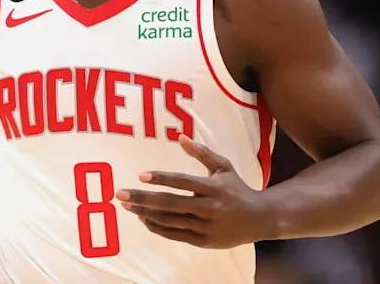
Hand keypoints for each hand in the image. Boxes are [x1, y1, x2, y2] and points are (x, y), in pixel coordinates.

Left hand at [116, 135, 270, 248]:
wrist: (259, 219)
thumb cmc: (237, 189)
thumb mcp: (223, 167)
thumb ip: (202, 153)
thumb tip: (180, 137)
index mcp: (213, 188)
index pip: (182, 182)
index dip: (161, 178)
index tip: (141, 175)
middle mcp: (208, 208)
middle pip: (170, 204)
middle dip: (143, 199)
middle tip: (120, 194)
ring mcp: (205, 227)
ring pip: (169, 221)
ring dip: (145, 213)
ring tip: (128, 205)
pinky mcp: (203, 241)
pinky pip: (174, 235)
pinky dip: (157, 227)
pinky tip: (143, 218)